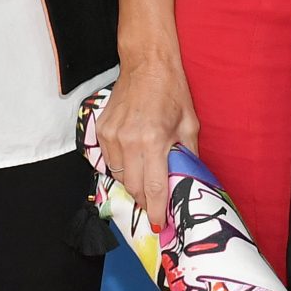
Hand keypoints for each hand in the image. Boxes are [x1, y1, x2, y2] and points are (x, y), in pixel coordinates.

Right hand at [99, 58, 199, 226]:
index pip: (154, 187)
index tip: (158, 225)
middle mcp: (128, 141)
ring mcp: (111, 136)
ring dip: (133, 184)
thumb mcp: (189, 124)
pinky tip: (134, 162)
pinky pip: (109, 161)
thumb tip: (187, 181)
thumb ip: (188, 155)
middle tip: (155, 207)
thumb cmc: (172, 92)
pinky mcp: (101, 131)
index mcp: (153, 140)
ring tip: (146, 182)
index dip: (156, 210)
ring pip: (119, 176)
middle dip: (145, 201)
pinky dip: (121, 167)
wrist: (146, 65)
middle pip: (134, 187)